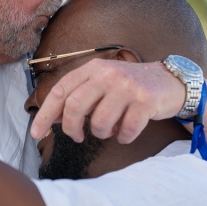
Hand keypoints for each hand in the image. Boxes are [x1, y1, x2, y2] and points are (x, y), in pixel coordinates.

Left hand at [31, 59, 185, 143]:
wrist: (170, 82)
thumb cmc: (128, 88)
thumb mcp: (101, 84)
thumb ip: (77, 97)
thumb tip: (50, 119)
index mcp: (93, 68)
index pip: (60, 91)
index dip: (45, 114)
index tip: (36, 134)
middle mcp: (108, 74)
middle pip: (74, 106)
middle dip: (71, 128)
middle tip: (77, 137)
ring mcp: (127, 87)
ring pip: (99, 122)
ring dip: (101, 133)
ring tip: (109, 130)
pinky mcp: (145, 102)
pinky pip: (125, 130)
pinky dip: (123, 137)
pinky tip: (126, 132)